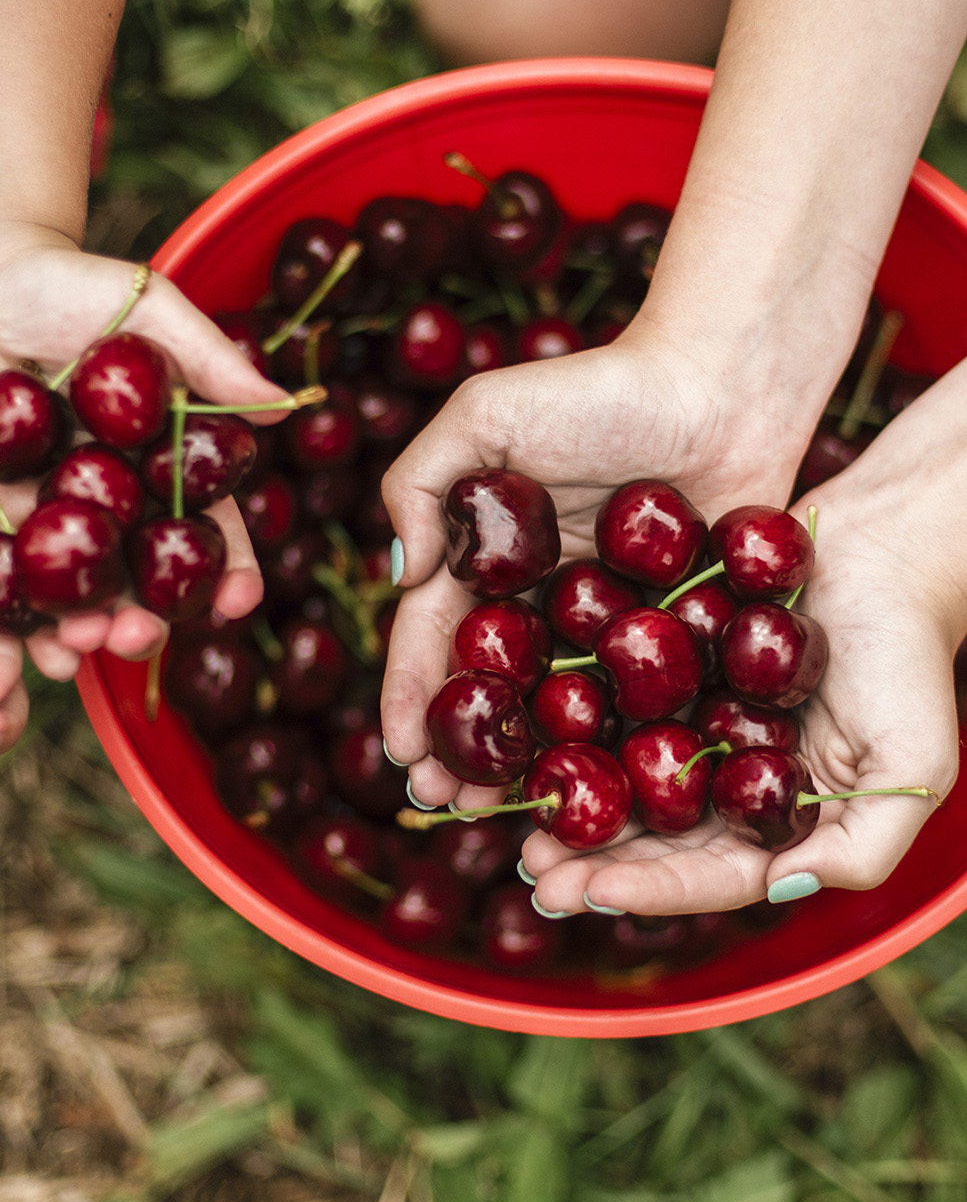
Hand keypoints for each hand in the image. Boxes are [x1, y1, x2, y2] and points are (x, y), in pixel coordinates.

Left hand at [0, 227, 291, 746]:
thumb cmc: (66, 283)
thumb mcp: (147, 307)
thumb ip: (208, 357)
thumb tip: (282, 405)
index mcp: (158, 463)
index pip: (205, 525)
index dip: (229, 566)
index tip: (240, 600)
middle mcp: (109, 499)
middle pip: (136, 574)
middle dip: (143, 617)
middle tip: (138, 635)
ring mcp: (46, 510)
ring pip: (69, 586)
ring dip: (74, 627)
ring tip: (74, 646)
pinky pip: (4, 566)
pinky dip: (11, 608)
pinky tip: (19, 639)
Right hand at [380, 320, 822, 809]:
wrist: (724, 385)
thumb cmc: (602, 389)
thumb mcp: (487, 413)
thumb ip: (422, 481)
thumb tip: (406, 576)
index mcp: (494, 557)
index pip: (438, 636)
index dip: (415, 694)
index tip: (403, 751)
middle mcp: (545, 600)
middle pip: (495, 688)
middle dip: (463, 746)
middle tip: (445, 800)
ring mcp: (611, 624)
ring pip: (560, 709)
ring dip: (530, 764)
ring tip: (508, 816)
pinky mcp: (677, 636)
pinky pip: (640, 702)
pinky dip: (616, 749)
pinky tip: (600, 791)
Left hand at [518, 389, 965, 916]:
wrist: (885, 546)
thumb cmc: (909, 657)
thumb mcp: (913, 763)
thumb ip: (862, 844)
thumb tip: (782, 891)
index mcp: (776, 817)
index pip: (708, 872)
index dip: (649, 888)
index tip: (587, 891)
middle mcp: (726, 780)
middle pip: (650, 835)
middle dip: (590, 859)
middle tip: (531, 869)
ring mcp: (693, 723)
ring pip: (620, 776)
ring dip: (571, 801)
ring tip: (518, 821)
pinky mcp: (667, 668)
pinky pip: (613, 702)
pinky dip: (572, 725)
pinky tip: (528, 736)